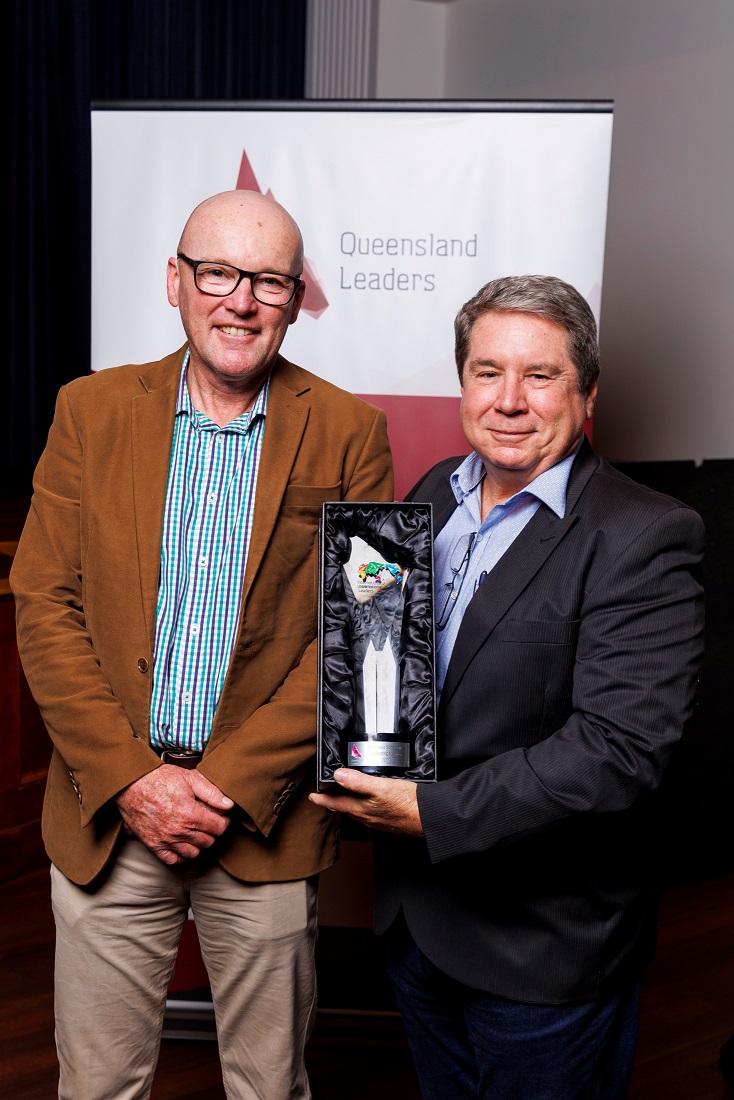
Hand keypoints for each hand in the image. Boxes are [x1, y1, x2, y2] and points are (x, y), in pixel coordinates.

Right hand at [116, 765, 233, 864]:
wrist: (131, 784)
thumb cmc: (159, 778)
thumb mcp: (189, 778)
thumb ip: (212, 792)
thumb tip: (229, 804)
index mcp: (190, 814)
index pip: (219, 828)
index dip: (224, 821)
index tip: (221, 816)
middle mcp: (179, 831)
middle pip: (208, 841)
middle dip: (212, 831)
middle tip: (209, 821)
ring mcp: (165, 840)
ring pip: (193, 853)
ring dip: (198, 843)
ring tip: (196, 831)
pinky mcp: (153, 845)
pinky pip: (173, 859)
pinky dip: (181, 855)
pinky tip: (183, 844)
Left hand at [309, 768, 423, 836]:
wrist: (428, 818)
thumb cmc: (407, 804)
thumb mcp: (380, 787)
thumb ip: (358, 782)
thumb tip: (338, 775)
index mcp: (361, 808)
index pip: (335, 803)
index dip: (322, 799)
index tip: (312, 796)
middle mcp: (367, 817)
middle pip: (344, 808)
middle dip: (333, 802)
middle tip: (324, 797)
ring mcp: (377, 820)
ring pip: (356, 812)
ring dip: (347, 805)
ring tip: (343, 798)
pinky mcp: (387, 820)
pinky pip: (368, 813)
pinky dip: (362, 806)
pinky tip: (369, 802)